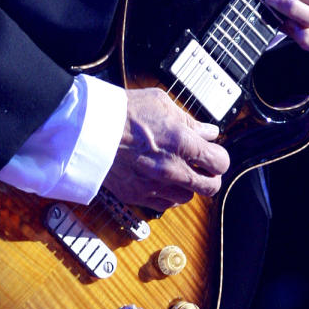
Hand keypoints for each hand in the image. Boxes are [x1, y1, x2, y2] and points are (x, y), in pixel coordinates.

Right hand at [102, 86, 229, 211]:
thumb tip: (208, 131)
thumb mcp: (161, 104)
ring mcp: (155, 185)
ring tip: (178, 171)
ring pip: (188, 197)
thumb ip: (189, 121)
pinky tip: (162, 180)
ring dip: (188, 186)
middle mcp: (172, 169)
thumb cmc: (122, 112)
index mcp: (182, 142)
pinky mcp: (138, 196)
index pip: (220, 162)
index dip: (219, 157)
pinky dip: (168, 195)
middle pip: (210, 187)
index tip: (213, 153)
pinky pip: (165, 205)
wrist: (89, 129)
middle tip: (202, 167)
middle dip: (210, 176)